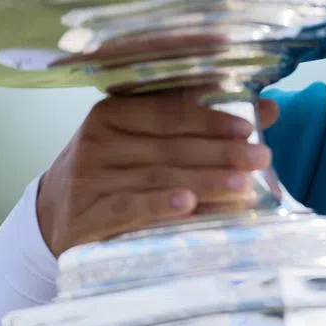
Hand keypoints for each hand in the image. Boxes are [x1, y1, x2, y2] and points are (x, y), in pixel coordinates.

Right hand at [35, 90, 278, 255]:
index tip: (249, 128)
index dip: (210, 119)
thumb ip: (200, 122)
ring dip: (205, 182)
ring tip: (244, 186)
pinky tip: (189, 205)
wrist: (56, 214)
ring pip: (158, 178)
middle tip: (261, 159)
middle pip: (170, 147)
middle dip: (221, 153)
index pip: (168, 113)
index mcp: (112, 113)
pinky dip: (160, 206)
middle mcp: (96, 142)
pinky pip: (128, 209)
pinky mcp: (84, 216)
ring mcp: (87, 179)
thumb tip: (270, 109)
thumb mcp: (147, 138)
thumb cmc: (115, 169)